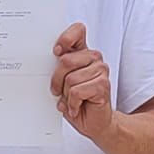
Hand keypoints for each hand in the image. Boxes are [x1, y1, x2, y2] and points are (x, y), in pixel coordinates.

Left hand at [51, 22, 114, 142]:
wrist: (93, 123)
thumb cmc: (77, 101)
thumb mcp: (61, 81)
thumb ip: (58, 67)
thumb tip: (50, 58)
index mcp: (82, 53)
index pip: (78, 30)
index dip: (65, 38)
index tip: (56, 52)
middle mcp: (93, 58)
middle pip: (65, 60)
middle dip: (57, 80)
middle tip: (59, 91)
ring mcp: (101, 70)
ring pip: (70, 79)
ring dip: (65, 95)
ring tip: (71, 100)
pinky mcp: (103, 84)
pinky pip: (77, 91)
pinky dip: (72, 103)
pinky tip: (76, 106)